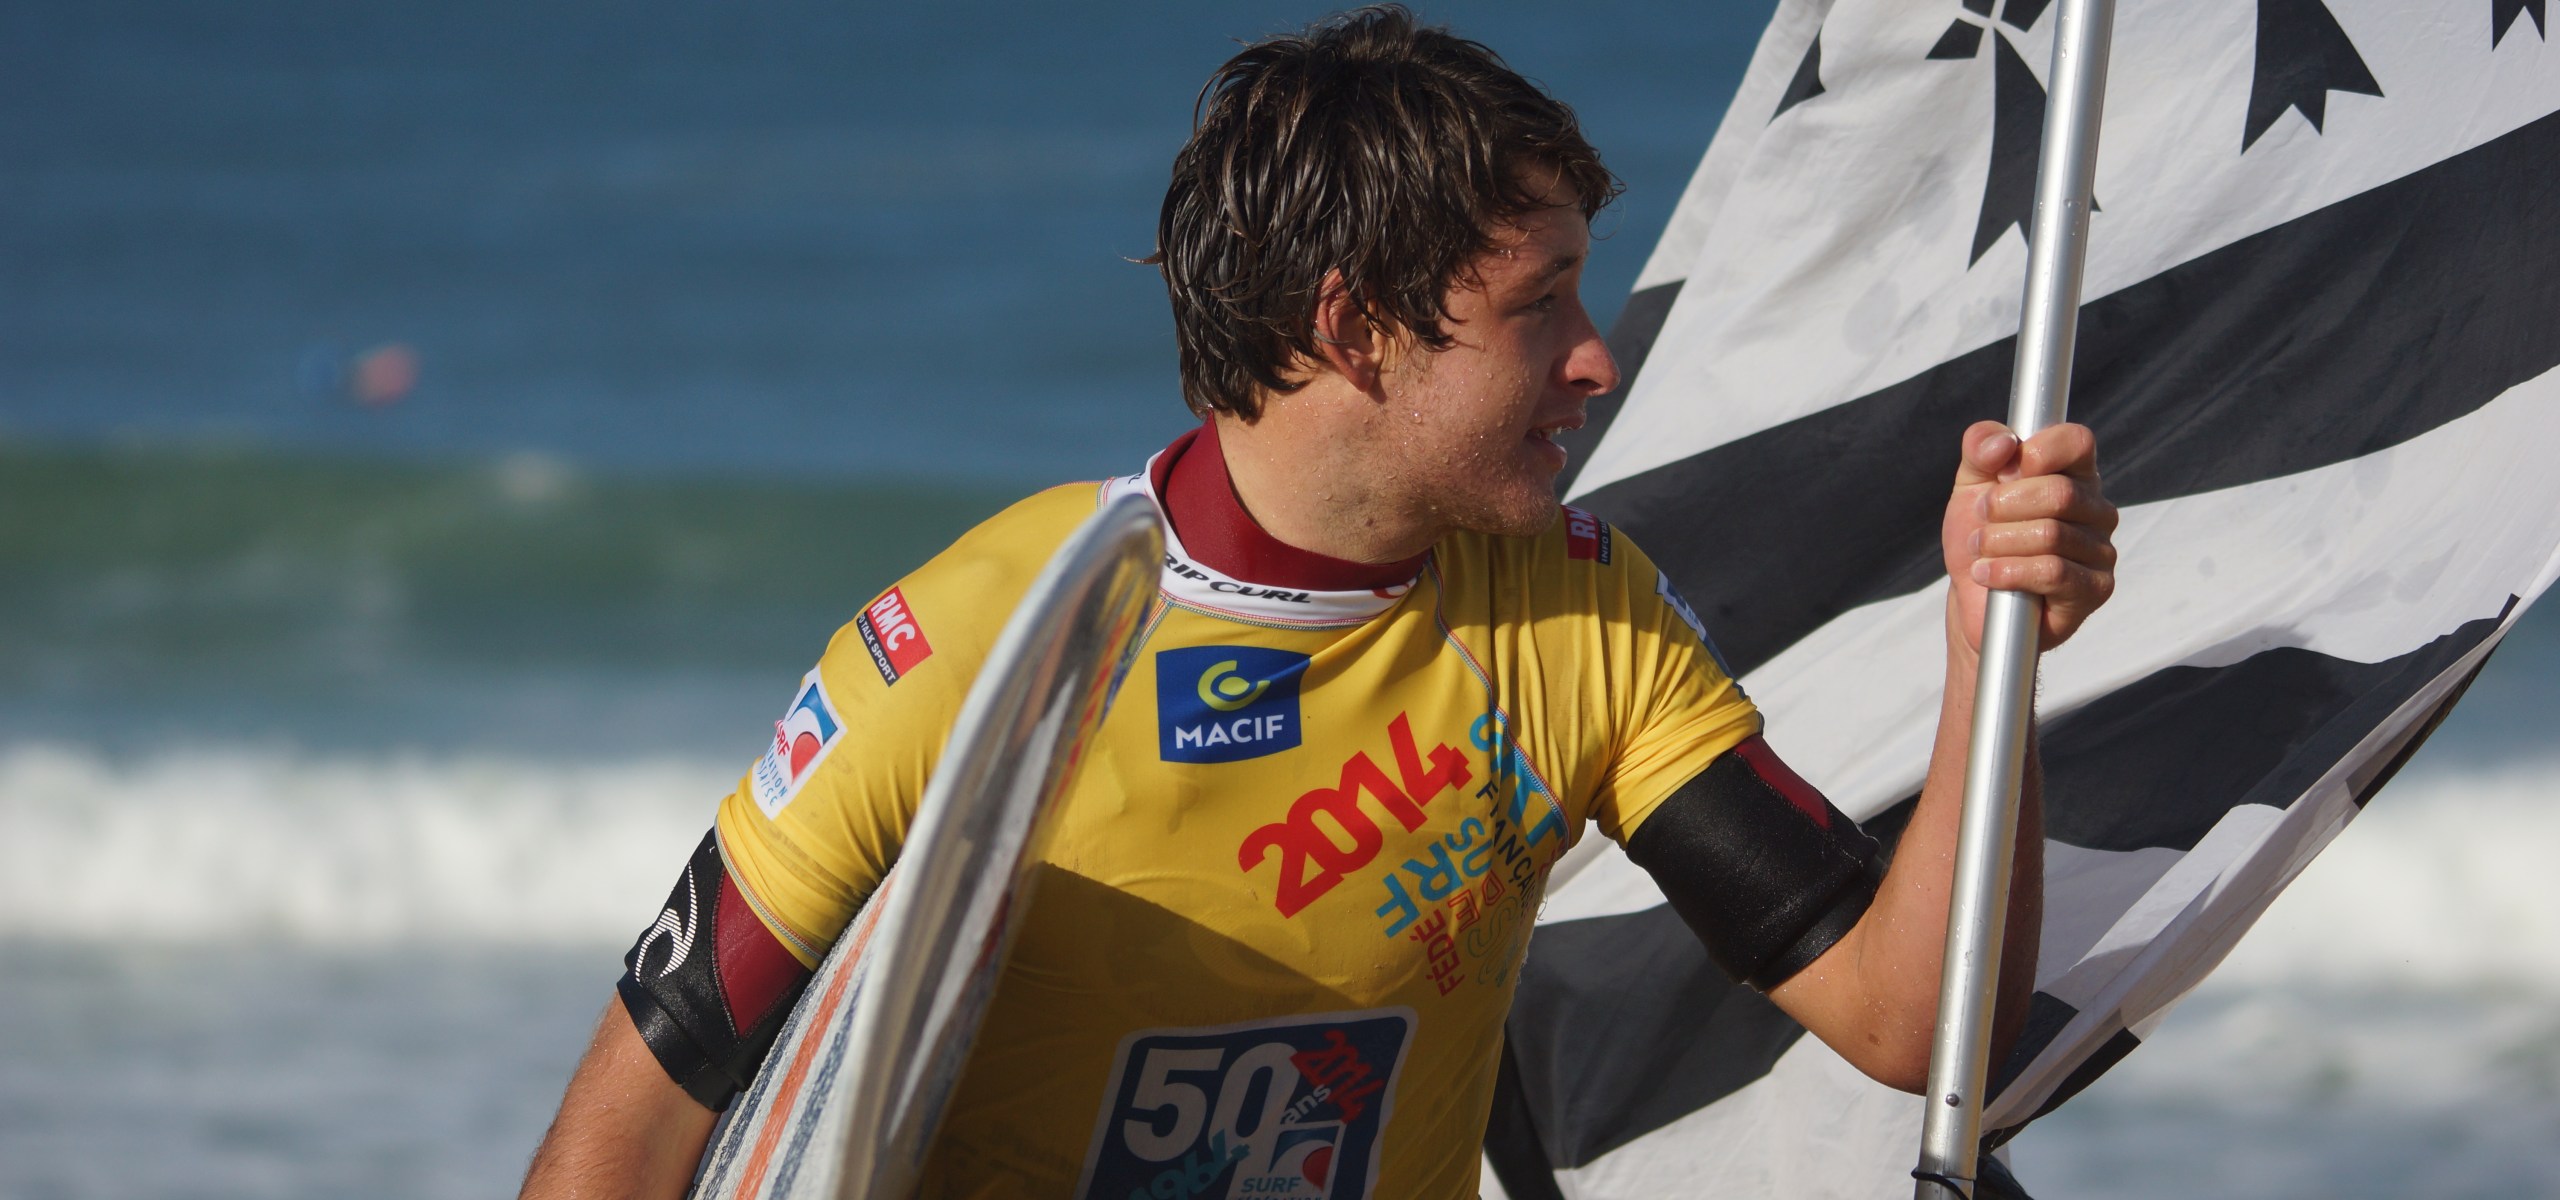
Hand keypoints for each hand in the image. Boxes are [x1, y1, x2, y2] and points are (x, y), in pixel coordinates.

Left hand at [1942, 420, 2116, 652]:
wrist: (1974, 600)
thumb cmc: (1980, 538)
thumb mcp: (1969, 486)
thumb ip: (1980, 449)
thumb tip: (2004, 443)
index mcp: (2073, 474)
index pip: (2076, 441)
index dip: (2038, 451)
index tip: (2004, 473)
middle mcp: (2096, 509)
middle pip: (2059, 492)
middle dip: (2003, 506)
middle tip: (1980, 521)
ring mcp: (2101, 549)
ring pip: (2051, 534)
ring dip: (1999, 543)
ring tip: (1981, 552)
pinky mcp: (2096, 588)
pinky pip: (2053, 572)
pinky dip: (2008, 572)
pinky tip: (1987, 574)